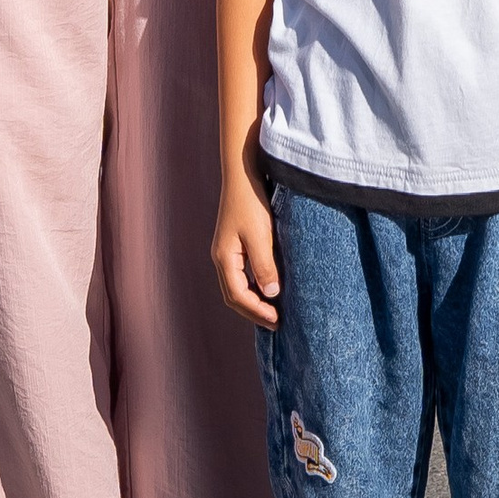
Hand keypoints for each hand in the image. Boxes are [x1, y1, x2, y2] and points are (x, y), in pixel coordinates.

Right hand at [212, 159, 281, 327]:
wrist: (243, 174)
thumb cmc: (251, 202)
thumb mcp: (261, 234)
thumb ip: (265, 264)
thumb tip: (271, 293)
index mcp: (224, 258)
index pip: (237, 295)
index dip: (257, 311)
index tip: (277, 320)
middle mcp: (222, 257)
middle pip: (233, 295)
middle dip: (253, 312)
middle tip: (276, 323)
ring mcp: (227, 251)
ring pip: (237, 286)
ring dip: (253, 301)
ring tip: (273, 312)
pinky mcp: (236, 244)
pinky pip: (242, 274)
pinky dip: (254, 287)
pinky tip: (269, 288)